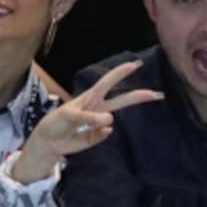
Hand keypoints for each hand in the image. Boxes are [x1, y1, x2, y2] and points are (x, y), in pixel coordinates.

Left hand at [15, 61, 161, 182]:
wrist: (48, 141)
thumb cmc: (55, 122)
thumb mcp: (66, 115)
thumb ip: (87, 116)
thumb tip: (110, 121)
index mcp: (90, 97)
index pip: (107, 82)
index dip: (120, 73)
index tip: (135, 65)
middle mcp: (97, 108)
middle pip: (121, 100)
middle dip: (138, 96)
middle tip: (158, 94)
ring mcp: (98, 123)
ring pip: (112, 118)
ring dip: (101, 121)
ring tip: (80, 124)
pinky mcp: (97, 136)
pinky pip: (102, 135)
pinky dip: (96, 135)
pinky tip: (82, 135)